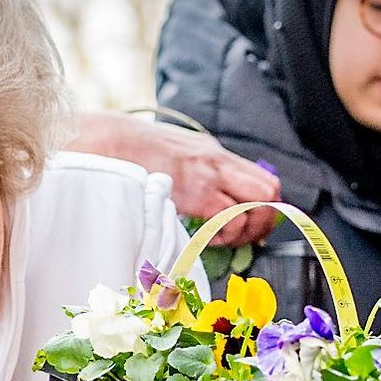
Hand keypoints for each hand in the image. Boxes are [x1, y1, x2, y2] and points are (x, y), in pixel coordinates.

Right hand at [67, 113, 280, 246]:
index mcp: (214, 153)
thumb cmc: (133, 154)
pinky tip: (207, 237)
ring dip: (245, 229)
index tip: (252, 223)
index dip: (265, 206)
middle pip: (269, 190)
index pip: (263, 178)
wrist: (111, 143)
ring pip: (257, 205)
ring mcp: (210, 175)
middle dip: (263, 220)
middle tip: (245, 236)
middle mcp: (219, 161)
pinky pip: (230, 218)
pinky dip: (225, 234)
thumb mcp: (174, 155)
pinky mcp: (198, 192)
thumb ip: (194, 172)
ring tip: (223, 238)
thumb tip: (208, 199)